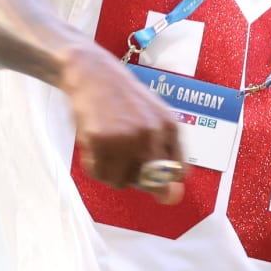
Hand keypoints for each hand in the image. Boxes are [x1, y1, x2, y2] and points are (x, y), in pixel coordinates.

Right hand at [59, 45, 187, 204]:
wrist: (91, 72)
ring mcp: (126, 137)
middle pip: (150, 183)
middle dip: (134, 176)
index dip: (163, 177)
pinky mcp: (100, 140)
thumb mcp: (153, 118)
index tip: (148, 166)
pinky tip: (93, 144)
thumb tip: (173, 198)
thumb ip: (165, 155)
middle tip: (122, 155)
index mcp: (170, 126)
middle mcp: (152, 133)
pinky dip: (93, 165)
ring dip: (110, 171)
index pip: (179, 173)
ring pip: (121, 182)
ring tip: (106, 146)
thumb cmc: (122, 98)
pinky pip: (98, 173)